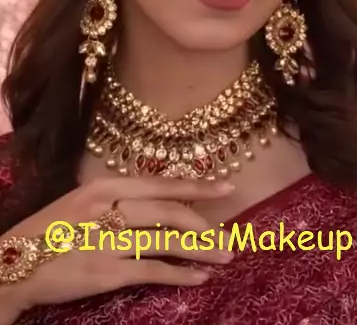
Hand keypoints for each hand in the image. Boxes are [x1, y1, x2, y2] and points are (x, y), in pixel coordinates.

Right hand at [0, 177, 234, 313]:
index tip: (225, 187)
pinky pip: (151, 270)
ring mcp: (108, 241)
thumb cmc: (51, 229)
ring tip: (224, 256)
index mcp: (105, 185)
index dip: (196, 186)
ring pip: (165, 240)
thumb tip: (161, 202)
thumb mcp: (84, 200)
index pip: (160, 183)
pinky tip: (199, 277)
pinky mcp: (105, 272)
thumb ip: (120, 198)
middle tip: (230, 234)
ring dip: (200, 249)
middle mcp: (109, 208)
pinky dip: (179, 274)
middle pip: (168, 211)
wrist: (14, 262)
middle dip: (203, 223)